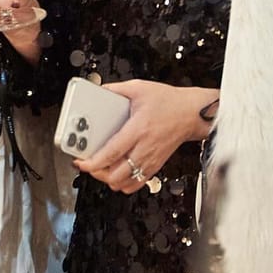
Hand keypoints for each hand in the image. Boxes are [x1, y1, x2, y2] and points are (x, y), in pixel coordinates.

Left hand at [74, 81, 216, 193]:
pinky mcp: (155, 166)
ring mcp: (150, 160)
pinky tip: (116, 174)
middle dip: (97, 172)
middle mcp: (144, 149)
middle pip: (116, 174)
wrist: (191, 113)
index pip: (112, 152)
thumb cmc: (169, 102)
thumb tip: (99, 90)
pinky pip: (137, 184)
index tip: (81, 162)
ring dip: (109, 179)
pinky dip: (123, 184)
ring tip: (100, 168)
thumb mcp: (139, 88)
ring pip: (125, 183)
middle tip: (88, 163)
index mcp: (138, 129)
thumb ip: (116, 89)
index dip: (93, 161)